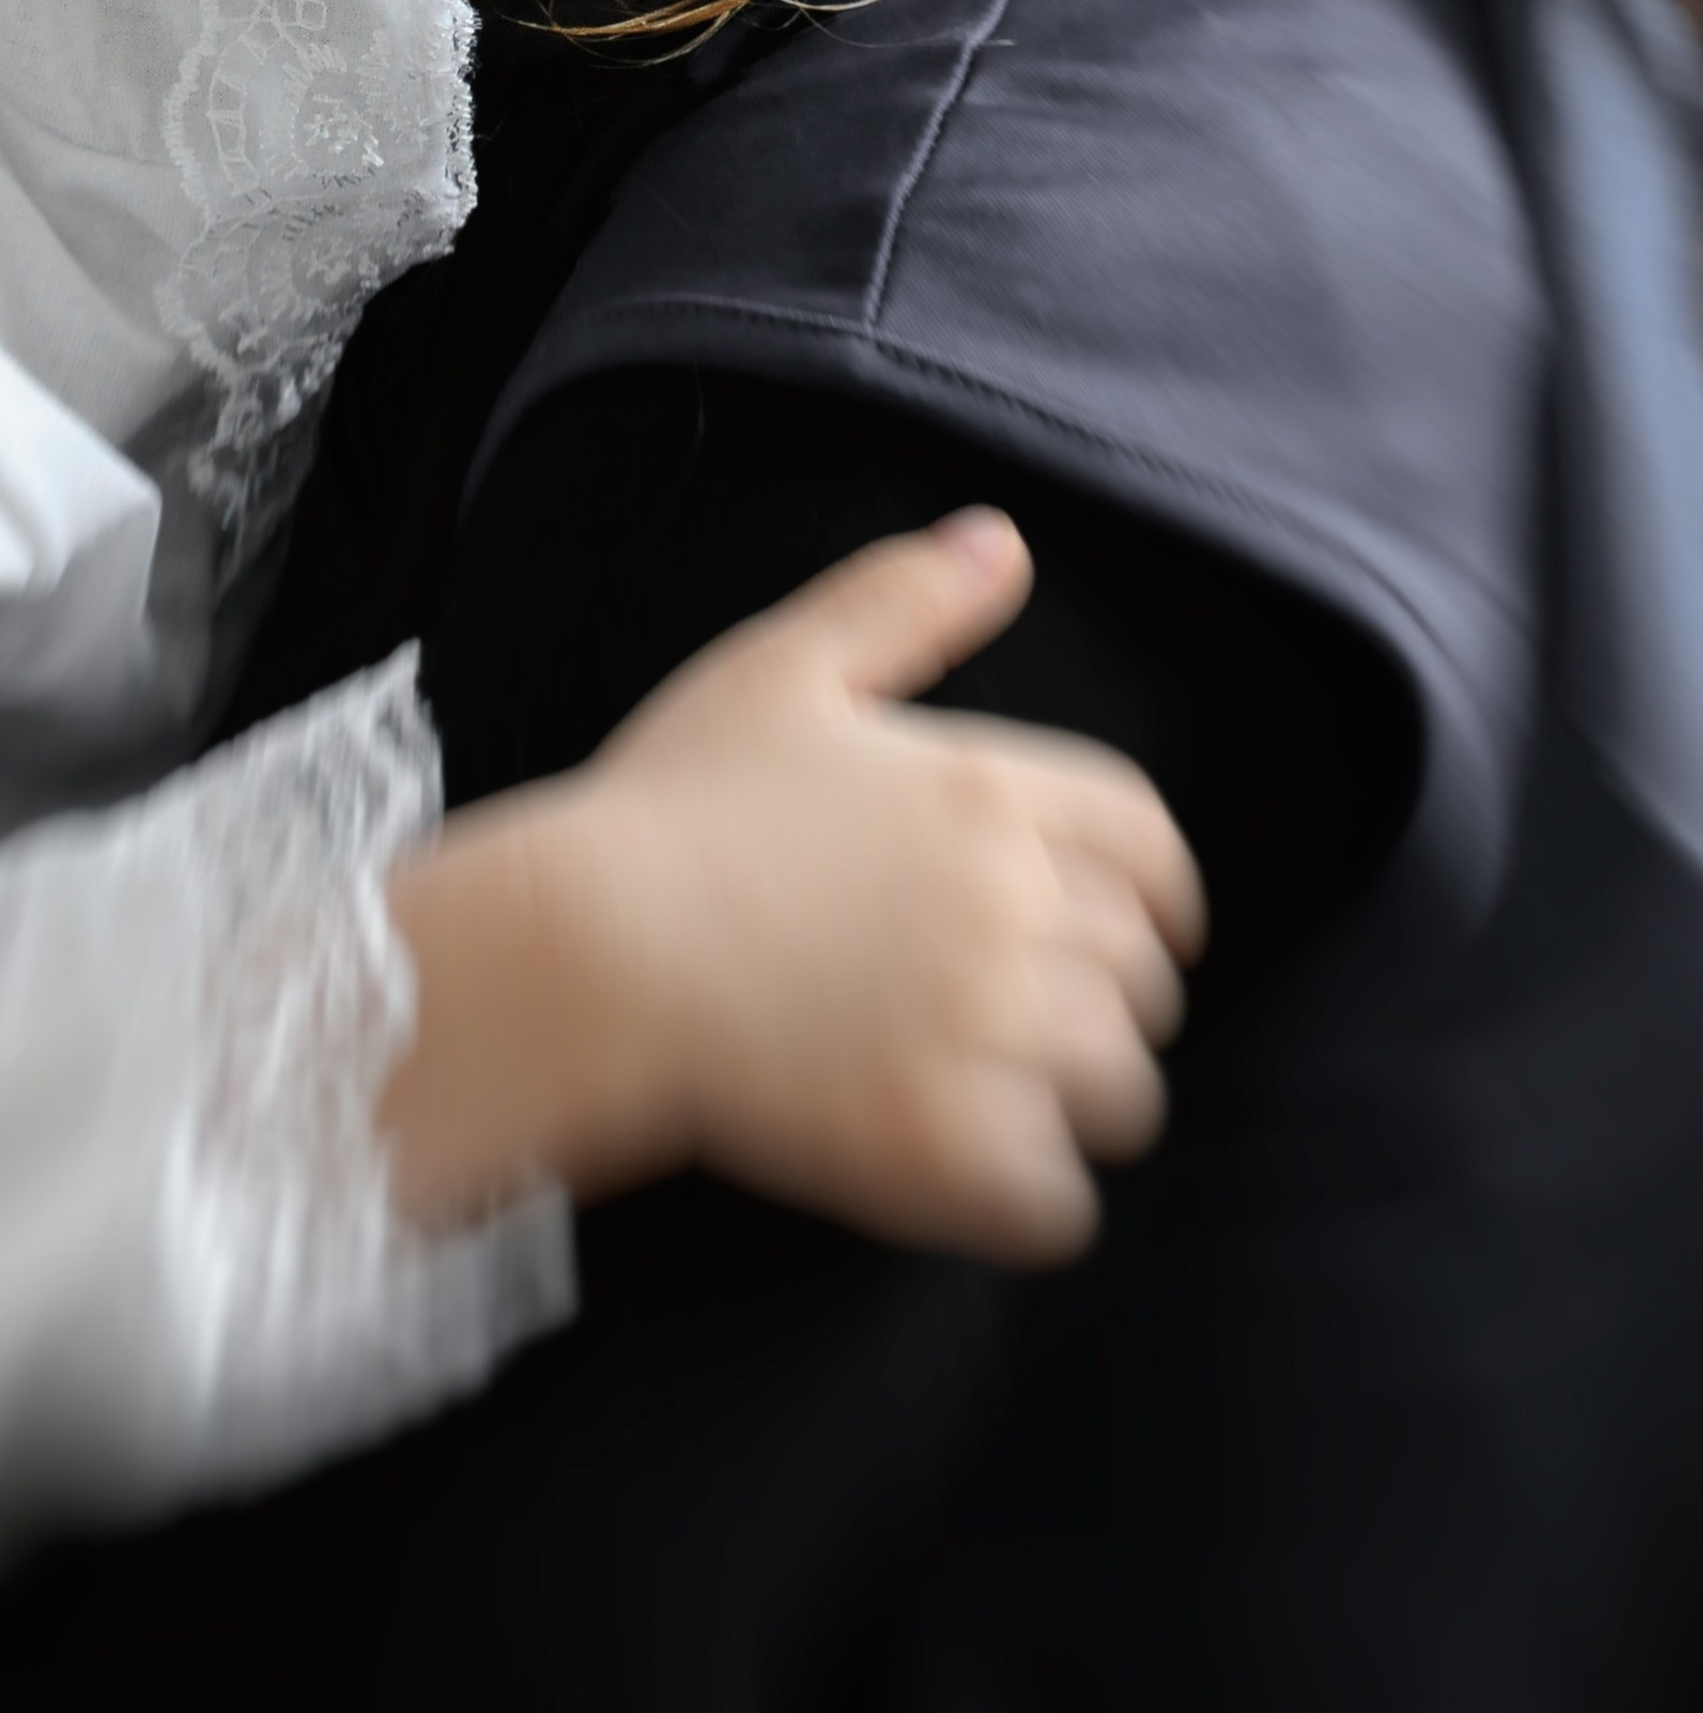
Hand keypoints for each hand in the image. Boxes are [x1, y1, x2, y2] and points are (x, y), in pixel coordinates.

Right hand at [382, 513, 1205, 1264]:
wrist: (588, 947)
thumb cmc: (671, 807)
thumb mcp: (783, 669)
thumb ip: (904, 599)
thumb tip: (1002, 542)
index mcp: (992, 793)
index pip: (1151, 850)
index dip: (1156, 896)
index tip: (1141, 930)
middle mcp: (1016, 911)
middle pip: (1144, 981)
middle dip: (1102, 1001)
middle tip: (1028, 1019)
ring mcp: (987, 1035)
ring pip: (1120, 1094)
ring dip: (1077, 1102)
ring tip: (1003, 1098)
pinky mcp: (942, 1147)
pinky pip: (1056, 1204)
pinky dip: (1029, 1199)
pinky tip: (971, 1175)